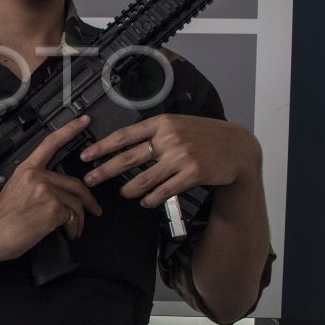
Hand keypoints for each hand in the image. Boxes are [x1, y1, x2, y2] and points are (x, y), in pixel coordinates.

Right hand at [0, 115, 101, 260]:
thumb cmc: (4, 218)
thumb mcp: (14, 190)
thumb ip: (35, 182)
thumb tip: (54, 189)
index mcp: (27, 169)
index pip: (51, 143)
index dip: (70, 130)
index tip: (83, 121)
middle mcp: (37, 176)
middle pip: (75, 183)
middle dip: (88, 200)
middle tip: (94, 209)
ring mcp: (46, 190)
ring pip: (76, 203)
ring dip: (79, 219)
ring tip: (75, 229)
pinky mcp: (53, 207)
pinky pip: (73, 216)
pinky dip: (74, 227)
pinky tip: (68, 233)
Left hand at [79, 114, 262, 207]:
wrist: (238, 147)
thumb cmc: (205, 135)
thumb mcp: (179, 124)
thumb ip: (155, 132)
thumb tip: (125, 144)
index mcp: (162, 123)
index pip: (124, 135)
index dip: (102, 147)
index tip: (86, 156)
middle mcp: (169, 138)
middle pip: (127, 158)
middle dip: (105, 171)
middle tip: (90, 180)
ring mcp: (180, 157)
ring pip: (143, 179)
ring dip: (129, 189)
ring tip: (123, 193)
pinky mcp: (191, 174)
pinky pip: (163, 191)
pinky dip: (151, 199)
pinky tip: (146, 201)